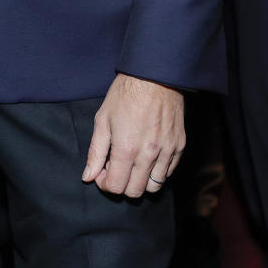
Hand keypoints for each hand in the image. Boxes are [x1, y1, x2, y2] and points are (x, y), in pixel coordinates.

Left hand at [82, 73, 184, 197]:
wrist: (154, 76)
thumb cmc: (125, 94)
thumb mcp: (102, 120)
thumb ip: (95, 152)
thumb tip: (88, 176)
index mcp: (126, 149)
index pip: (116, 186)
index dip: (104, 183)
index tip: (102, 171)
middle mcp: (148, 155)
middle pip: (134, 192)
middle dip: (121, 184)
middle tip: (115, 166)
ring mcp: (167, 152)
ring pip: (154, 186)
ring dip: (140, 181)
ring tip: (132, 163)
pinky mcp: (179, 146)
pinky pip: (168, 172)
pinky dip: (156, 171)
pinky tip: (147, 156)